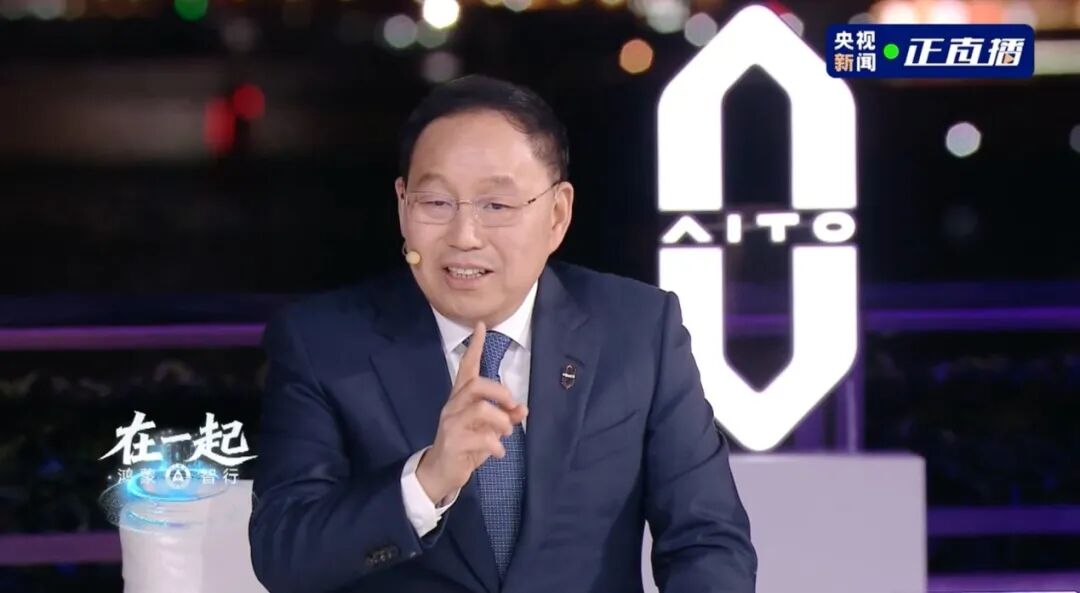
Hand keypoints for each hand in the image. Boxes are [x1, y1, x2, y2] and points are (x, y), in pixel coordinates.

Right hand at [415, 321, 527, 504]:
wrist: (441, 472)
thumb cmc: (466, 445)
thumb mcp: (488, 430)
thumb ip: (505, 417)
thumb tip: (523, 409)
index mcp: (461, 398)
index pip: (466, 367)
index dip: (474, 347)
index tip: (481, 326)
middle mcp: (453, 406)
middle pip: (476, 385)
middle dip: (501, 392)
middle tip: (513, 406)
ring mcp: (451, 423)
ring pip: (480, 409)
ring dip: (501, 420)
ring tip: (507, 432)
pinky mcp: (453, 442)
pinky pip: (480, 438)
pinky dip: (496, 445)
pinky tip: (499, 453)